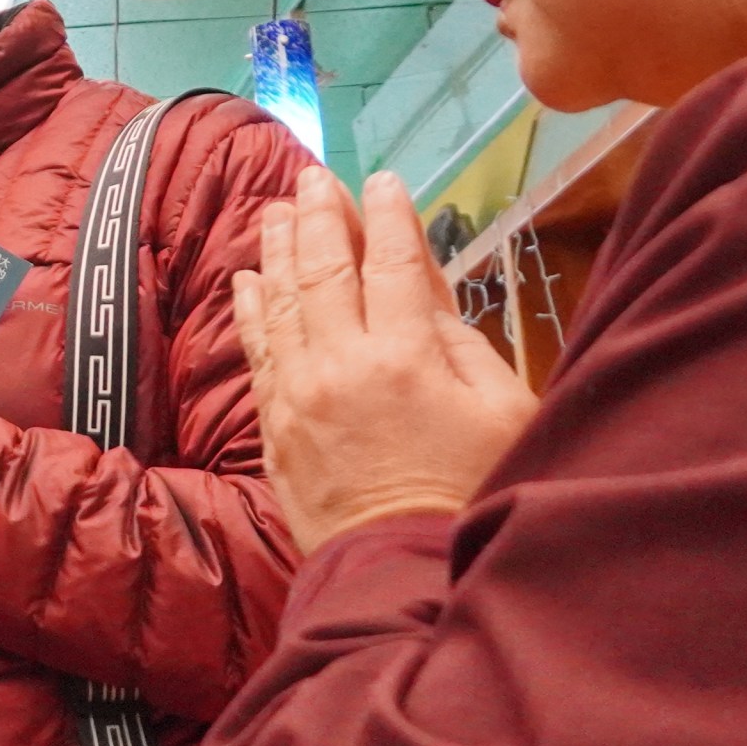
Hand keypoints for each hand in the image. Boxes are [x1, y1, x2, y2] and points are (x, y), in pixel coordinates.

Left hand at [233, 169, 539, 555]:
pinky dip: (250, 308)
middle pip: (324, 270)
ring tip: (275, 208)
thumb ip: (460, 340)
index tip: (381, 179)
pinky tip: (247, 278)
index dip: (386, 216)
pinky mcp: (274, 425)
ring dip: (277, 249)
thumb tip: (423, 283)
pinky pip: (256, 351)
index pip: (392, 263)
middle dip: (319, 216)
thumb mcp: (499, 410)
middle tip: (313, 176)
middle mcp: (341, 363)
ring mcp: (299, 394)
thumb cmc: (473, 492)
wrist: (402, 569)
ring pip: (280, 302)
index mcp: (406, 355)